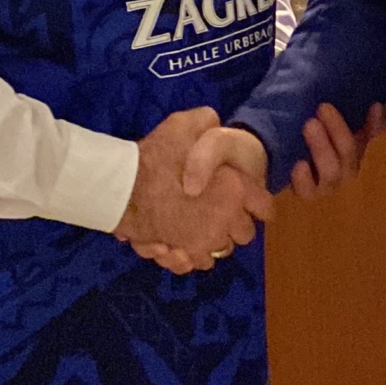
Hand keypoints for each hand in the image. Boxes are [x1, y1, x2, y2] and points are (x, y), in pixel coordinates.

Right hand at [114, 108, 272, 275]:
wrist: (120, 190)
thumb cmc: (153, 157)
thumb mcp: (182, 125)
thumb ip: (206, 122)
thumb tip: (214, 122)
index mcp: (235, 189)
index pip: (265, 207)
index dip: (258, 203)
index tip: (250, 201)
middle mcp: (226, 220)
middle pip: (245, 233)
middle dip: (237, 224)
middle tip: (220, 211)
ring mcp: (205, 242)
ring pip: (222, 250)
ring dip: (215, 240)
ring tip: (200, 227)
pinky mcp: (183, 256)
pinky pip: (199, 262)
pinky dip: (194, 255)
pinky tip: (184, 242)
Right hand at [180, 101, 385, 204]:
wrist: (276, 106)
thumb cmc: (248, 136)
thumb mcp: (219, 145)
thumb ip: (204, 162)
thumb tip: (190, 186)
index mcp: (298, 179)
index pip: (312, 191)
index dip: (308, 182)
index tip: (295, 163)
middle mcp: (324, 172)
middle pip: (336, 173)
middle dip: (326, 148)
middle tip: (312, 120)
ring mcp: (344, 153)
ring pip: (354, 155)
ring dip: (344, 133)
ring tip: (327, 108)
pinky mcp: (360, 132)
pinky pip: (376, 134)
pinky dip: (379, 122)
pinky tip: (376, 106)